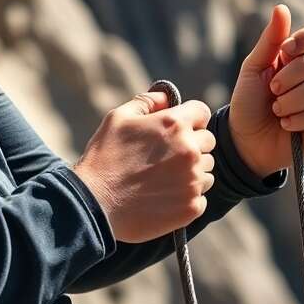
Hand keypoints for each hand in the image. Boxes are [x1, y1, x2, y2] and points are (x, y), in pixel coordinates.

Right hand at [72, 90, 216, 242]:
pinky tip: (163, 196)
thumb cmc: (104, 158)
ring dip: (192, 171)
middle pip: (208, 141)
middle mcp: (190, 151)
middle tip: (165, 157)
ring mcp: (193, 180)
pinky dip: (187, 196)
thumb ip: (147, 102)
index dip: (189, 119)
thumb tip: (167, 98)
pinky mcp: (192, 206)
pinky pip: (201, 195)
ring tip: (163, 178)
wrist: (95, 206)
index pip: (202, 112)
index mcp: (174, 124)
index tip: (175, 130)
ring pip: (207, 169)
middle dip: (192, 145)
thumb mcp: (118, 119)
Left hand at [228, 4, 303, 177]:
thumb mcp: (253, 68)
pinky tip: (285, 125)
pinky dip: (300, 120)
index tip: (285, 51)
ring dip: (292, 101)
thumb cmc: (248, 102)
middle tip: (272, 89)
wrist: (243, 140)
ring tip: (276, 110)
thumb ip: (270, 40)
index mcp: (301, 60)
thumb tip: (281, 7)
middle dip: (291, 76)